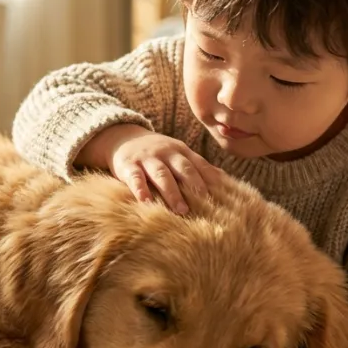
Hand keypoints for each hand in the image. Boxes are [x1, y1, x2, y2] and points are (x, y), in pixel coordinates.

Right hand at [79, 125, 220, 213]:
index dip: (210, 178)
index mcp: (181, 151)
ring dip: (172, 192)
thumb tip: (225, 180)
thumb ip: (197, 166)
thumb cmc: (156, 153)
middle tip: (204, 201)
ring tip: (181, 209)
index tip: (223, 194)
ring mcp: (147, 159)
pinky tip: (145, 202)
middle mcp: (166, 153)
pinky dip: (140, 190)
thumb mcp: (176, 154)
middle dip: (194, 184)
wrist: (122, 138)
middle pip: (183, 168)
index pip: (199, 164)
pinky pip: (135, 178)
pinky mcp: (128, 166)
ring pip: (162, 174)